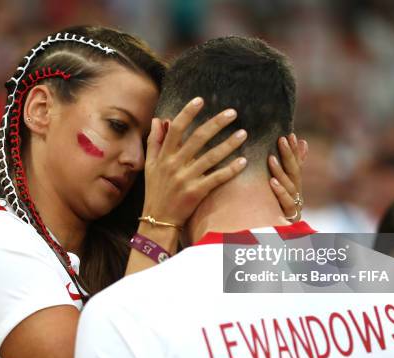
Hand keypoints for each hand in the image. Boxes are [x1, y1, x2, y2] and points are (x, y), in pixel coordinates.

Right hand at [143, 97, 247, 226]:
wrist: (157, 220)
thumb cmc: (155, 191)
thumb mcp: (149, 165)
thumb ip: (155, 142)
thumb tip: (159, 120)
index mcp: (164, 156)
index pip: (176, 129)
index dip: (188, 113)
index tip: (201, 100)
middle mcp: (174, 165)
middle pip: (198, 138)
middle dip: (217, 123)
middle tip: (233, 113)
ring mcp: (186, 179)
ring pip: (211, 157)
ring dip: (229, 144)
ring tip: (244, 134)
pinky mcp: (196, 192)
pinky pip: (217, 178)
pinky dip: (230, 169)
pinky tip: (243, 161)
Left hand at [268, 132, 307, 221]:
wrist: (277, 241)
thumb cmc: (276, 212)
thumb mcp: (284, 187)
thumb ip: (294, 166)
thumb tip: (303, 142)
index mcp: (295, 189)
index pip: (296, 166)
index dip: (294, 151)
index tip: (290, 134)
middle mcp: (297, 197)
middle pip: (294, 173)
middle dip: (290, 155)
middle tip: (283, 138)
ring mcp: (294, 207)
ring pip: (290, 187)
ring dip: (281, 172)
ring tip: (272, 158)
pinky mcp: (289, 219)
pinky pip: (286, 204)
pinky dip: (280, 192)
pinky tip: (272, 181)